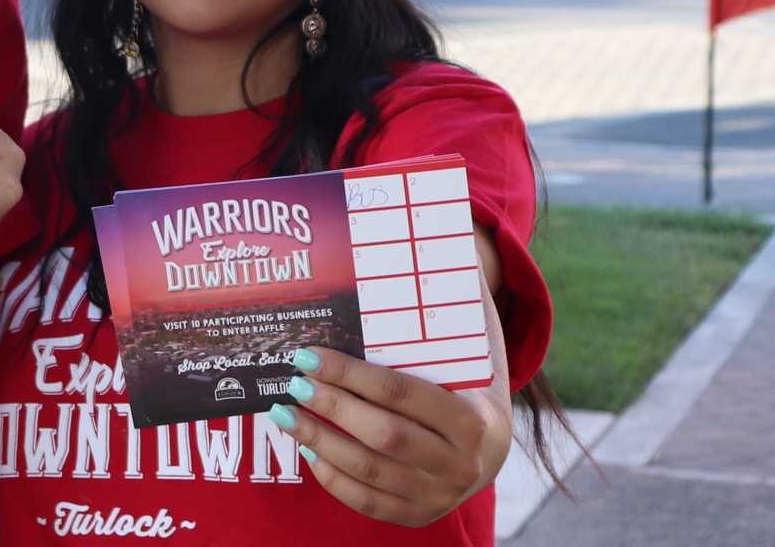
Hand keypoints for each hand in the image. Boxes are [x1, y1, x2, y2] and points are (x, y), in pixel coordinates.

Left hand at [270, 345, 512, 525]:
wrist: (489, 449)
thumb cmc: (459, 390)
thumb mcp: (458, 361)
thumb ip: (434, 321)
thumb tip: (406, 257)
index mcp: (471, 419)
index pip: (399, 393)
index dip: (349, 373)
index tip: (310, 355)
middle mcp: (459, 464)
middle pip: (382, 435)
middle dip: (331, 406)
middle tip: (294, 383)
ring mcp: (439, 496)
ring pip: (369, 470)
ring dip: (319, 440)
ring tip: (285, 414)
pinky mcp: (418, 516)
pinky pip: (367, 502)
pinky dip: (332, 478)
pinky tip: (308, 449)